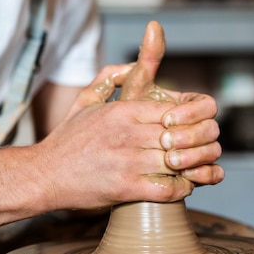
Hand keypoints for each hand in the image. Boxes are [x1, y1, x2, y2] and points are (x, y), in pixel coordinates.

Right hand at [37, 21, 222, 210]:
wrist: (44, 175)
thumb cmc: (68, 138)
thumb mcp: (86, 99)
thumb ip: (110, 78)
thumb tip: (131, 64)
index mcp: (122, 110)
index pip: (172, 109)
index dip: (192, 117)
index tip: (197, 123)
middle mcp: (127, 133)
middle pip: (180, 134)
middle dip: (200, 140)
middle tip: (208, 144)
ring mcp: (127, 161)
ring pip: (178, 161)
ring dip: (195, 165)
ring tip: (201, 165)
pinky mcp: (125, 188)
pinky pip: (167, 188)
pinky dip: (183, 188)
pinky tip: (184, 184)